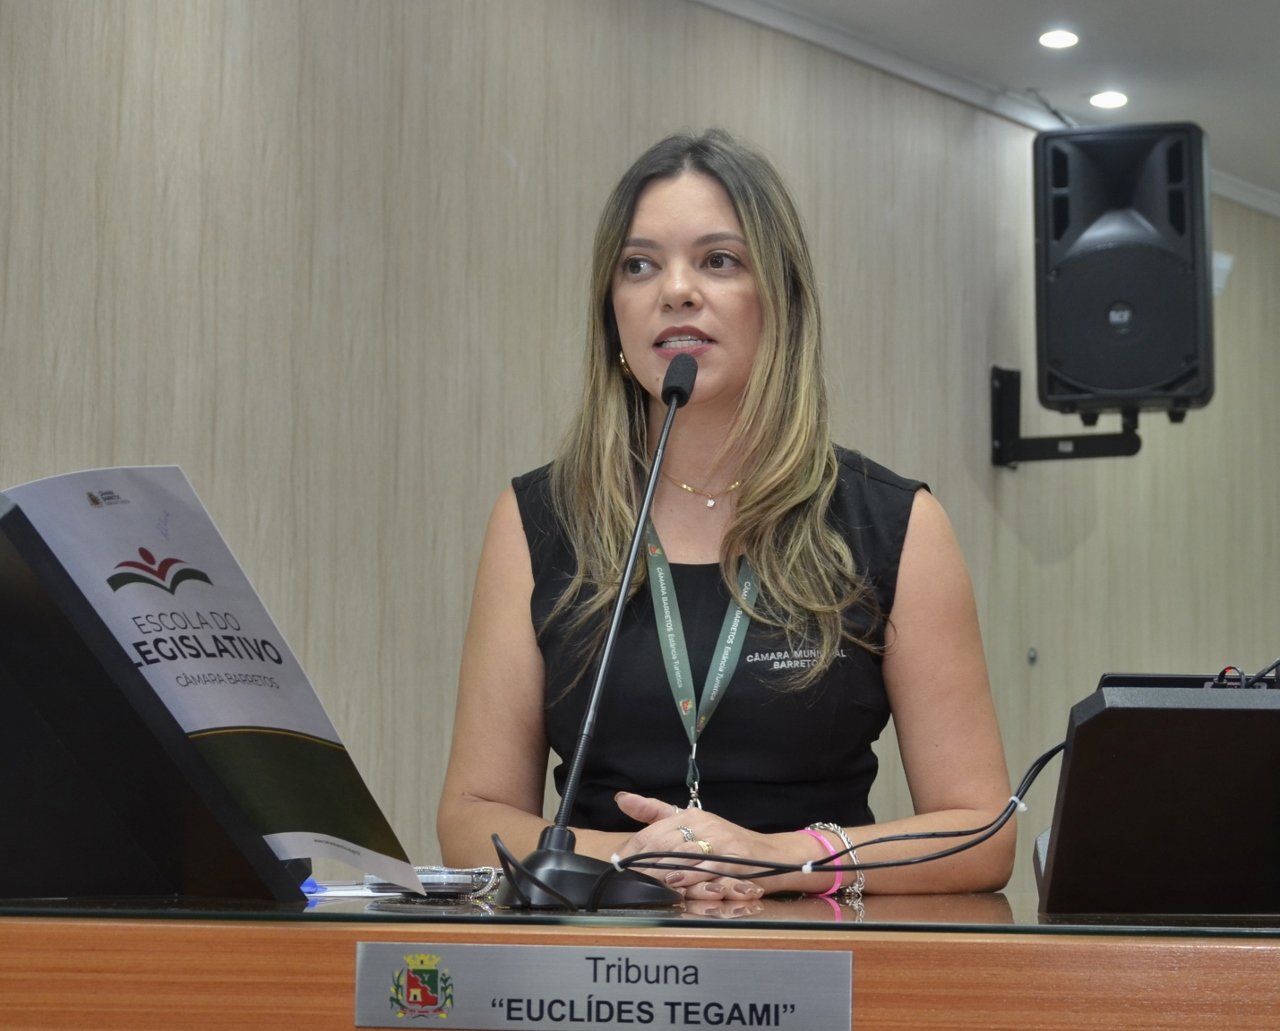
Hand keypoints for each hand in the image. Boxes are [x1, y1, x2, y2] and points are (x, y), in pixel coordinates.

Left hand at [611, 791, 766, 900]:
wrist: (770, 855)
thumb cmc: (727, 843)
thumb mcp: (692, 824)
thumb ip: (655, 814)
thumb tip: (622, 799)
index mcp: (691, 816)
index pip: (654, 830)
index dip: (633, 848)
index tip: (618, 861)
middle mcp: (705, 825)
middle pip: (664, 844)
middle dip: (643, 863)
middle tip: (628, 877)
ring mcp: (721, 843)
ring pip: (683, 857)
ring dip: (662, 873)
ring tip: (646, 884)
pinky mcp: (734, 860)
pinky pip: (707, 871)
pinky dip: (690, 880)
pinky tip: (677, 886)